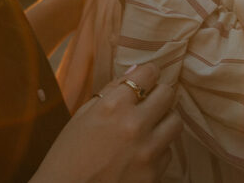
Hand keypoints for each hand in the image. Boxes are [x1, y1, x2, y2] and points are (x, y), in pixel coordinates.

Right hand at [32, 64, 182, 182]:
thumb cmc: (68, 155)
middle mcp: (134, 125)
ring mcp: (147, 151)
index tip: (148, 77)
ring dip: (164, 120)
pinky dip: (158, 148)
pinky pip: (168, 151)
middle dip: (159, 94)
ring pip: (175, 122)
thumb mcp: (82, 115)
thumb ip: (111, 91)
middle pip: (168, 94)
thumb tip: (136, 71)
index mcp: (113, 106)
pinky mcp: (153, 174)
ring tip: (149, 126)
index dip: (149, 73)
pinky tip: (141, 152)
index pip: (148, 74)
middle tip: (150, 100)